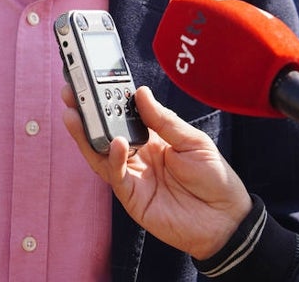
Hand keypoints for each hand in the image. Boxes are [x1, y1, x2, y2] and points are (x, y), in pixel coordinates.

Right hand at [61, 85, 250, 259]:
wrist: (227, 219)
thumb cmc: (215, 178)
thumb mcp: (193, 140)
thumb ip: (164, 120)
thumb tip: (140, 93)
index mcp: (153, 138)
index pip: (124, 115)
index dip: (108, 99)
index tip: (92, 80)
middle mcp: (138, 155)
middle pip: (105, 132)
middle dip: (87, 113)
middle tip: (72, 92)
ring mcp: (133, 176)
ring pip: (101, 153)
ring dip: (86, 134)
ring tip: (75, 113)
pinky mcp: (133, 197)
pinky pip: (116, 175)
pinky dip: (112, 159)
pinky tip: (114, 143)